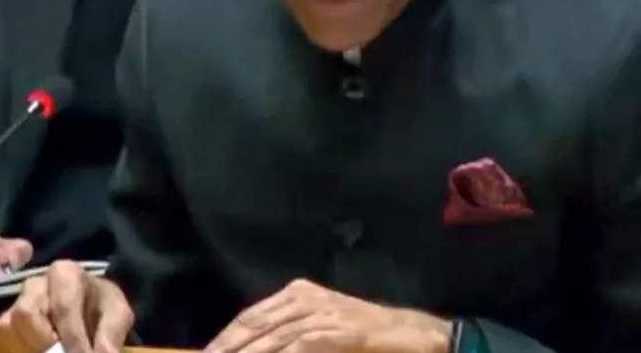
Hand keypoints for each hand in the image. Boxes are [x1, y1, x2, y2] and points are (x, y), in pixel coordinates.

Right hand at [0, 260, 133, 352]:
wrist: (89, 307)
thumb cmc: (101, 308)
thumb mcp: (117, 315)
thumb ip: (111, 335)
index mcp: (64, 274)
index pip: (62, 307)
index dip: (72, 338)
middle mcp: (35, 284)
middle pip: (25, 314)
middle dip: (44, 343)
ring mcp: (15, 303)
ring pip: (7, 328)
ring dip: (29, 348)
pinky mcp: (4, 323)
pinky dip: (16, 351)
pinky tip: (35, 352)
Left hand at [206, 279, 451, 352]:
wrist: (415, 336)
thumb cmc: (368, 338)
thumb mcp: (323, 333)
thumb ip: (292, 339)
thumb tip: (258, 349)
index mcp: (300, 293)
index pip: (251, 315)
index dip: (226, 337)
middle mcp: (307, 297)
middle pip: (256, 324)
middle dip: (229, 347)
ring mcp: (324, 313)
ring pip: (275, 337)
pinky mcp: (341, 332)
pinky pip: (302, 347)